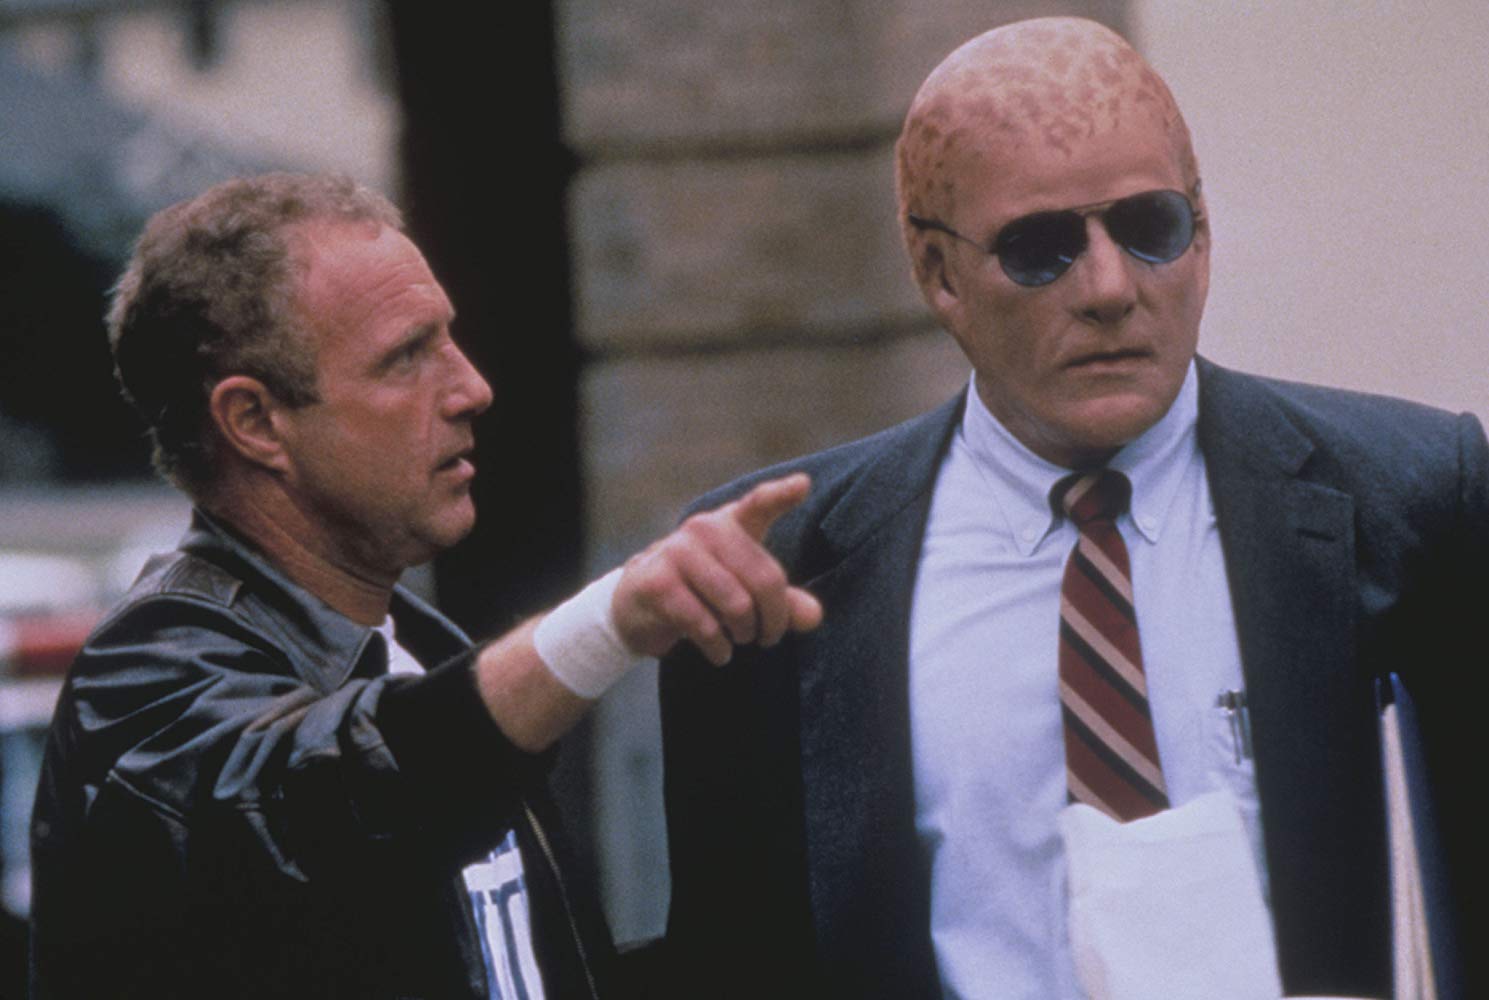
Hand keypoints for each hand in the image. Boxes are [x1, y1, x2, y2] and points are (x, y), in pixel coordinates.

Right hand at [612, 473, 823, 664]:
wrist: (636, 605)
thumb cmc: (702, 593)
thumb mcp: (745, 592)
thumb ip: (783, 602)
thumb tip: (814, 617)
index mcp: (731, 523)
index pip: (759, 504)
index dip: (781, 495)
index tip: (803, 484)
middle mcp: (704, 529)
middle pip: (765, 580)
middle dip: (774, 619)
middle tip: (767, 637)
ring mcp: (677, 552)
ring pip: (737, 605)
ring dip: (745, 634)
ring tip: (740, 640)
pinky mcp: (657, 584)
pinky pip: (705, 625)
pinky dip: (719, 647)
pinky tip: (719, 652)